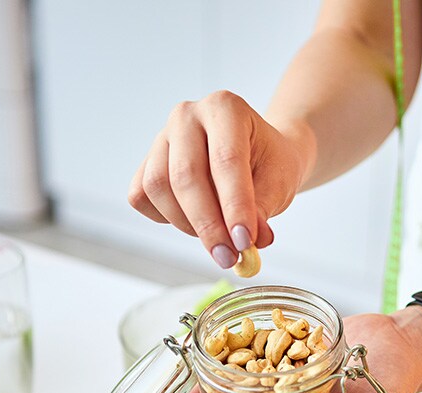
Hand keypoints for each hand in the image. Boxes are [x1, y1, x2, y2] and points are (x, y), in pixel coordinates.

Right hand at [128, 90, 312, 269]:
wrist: (258, 153)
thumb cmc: (269, 162)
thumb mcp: (279, 181)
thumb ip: (264, 209)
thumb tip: (250, 243)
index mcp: (225, 108)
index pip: (226, 161)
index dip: (234, 207)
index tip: (245, 242)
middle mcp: (187, 115)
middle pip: (186, 175)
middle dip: (208, 225)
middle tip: (229, 257)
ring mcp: (162, 137)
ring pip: (158, 187)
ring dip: (187, 224)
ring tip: (217, 239)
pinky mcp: (146, 161)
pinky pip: (142, 196)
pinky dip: (165, 218)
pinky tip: (193, 222)